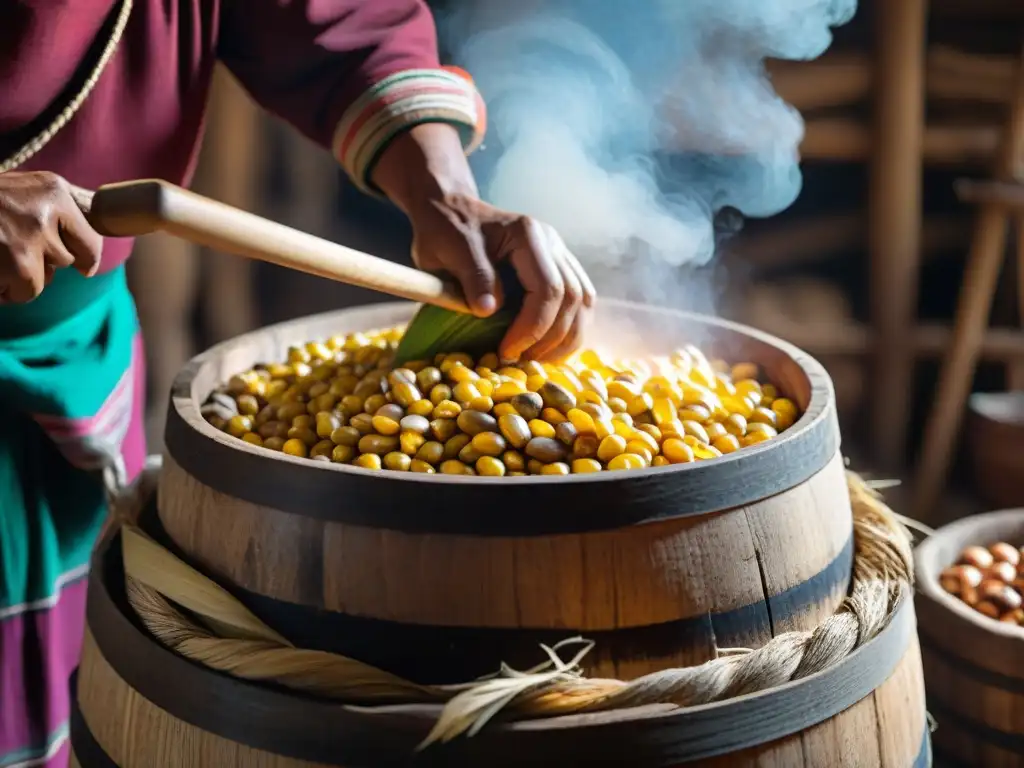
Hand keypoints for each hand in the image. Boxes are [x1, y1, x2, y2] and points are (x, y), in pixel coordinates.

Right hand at [0, 171, 102, 303]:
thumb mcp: (23, 189)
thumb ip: (57, 209)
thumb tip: (90, 245)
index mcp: (53, 190)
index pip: (90, 240)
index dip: (85, 258)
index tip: (83, 267)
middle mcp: (46, 213)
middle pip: (64, 262)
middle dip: (41, 262)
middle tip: (9, 244)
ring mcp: (27, 241)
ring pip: (41, 282)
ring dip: (19, 278)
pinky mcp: (14, 266)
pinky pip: (20, 293)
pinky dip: (3, 290)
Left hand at [371, 124, 595, 361]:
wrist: (450, 210)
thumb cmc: (445, 230)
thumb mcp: (447, 250)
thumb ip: (472, 276)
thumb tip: (489, 311)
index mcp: (527, 234)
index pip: (548, 288)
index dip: (532, 327)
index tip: (507, 352)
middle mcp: (552, 242)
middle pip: (573, 298)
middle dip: (550, 338)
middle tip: (519, 361)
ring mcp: (559, 254)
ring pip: (584, 302)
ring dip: (566, 337)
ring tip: (536, 360)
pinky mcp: (558, 268)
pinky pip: (579, 301)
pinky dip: (569, 329)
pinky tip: (547, 348)